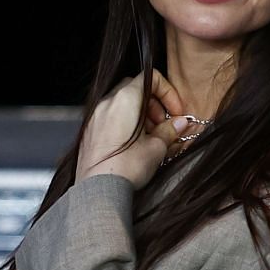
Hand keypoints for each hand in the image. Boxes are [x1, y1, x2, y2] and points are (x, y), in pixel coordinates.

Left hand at [78, 70, 196, 188]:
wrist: (98, 190)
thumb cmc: (125, 168)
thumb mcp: (156, 148)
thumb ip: (170, 130)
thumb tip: (180, 123)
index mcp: (125, 99)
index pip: (151, 78)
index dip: (168, 92)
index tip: (175, 111)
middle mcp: (107, 103)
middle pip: (136, 89)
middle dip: (154, 105)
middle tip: (165, 125)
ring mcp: (96, 116)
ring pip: (123, 104)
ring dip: (141, 115)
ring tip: (151, 137)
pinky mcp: (90, 131)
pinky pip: (111, 117)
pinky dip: (126, 123)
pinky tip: (135, 144)